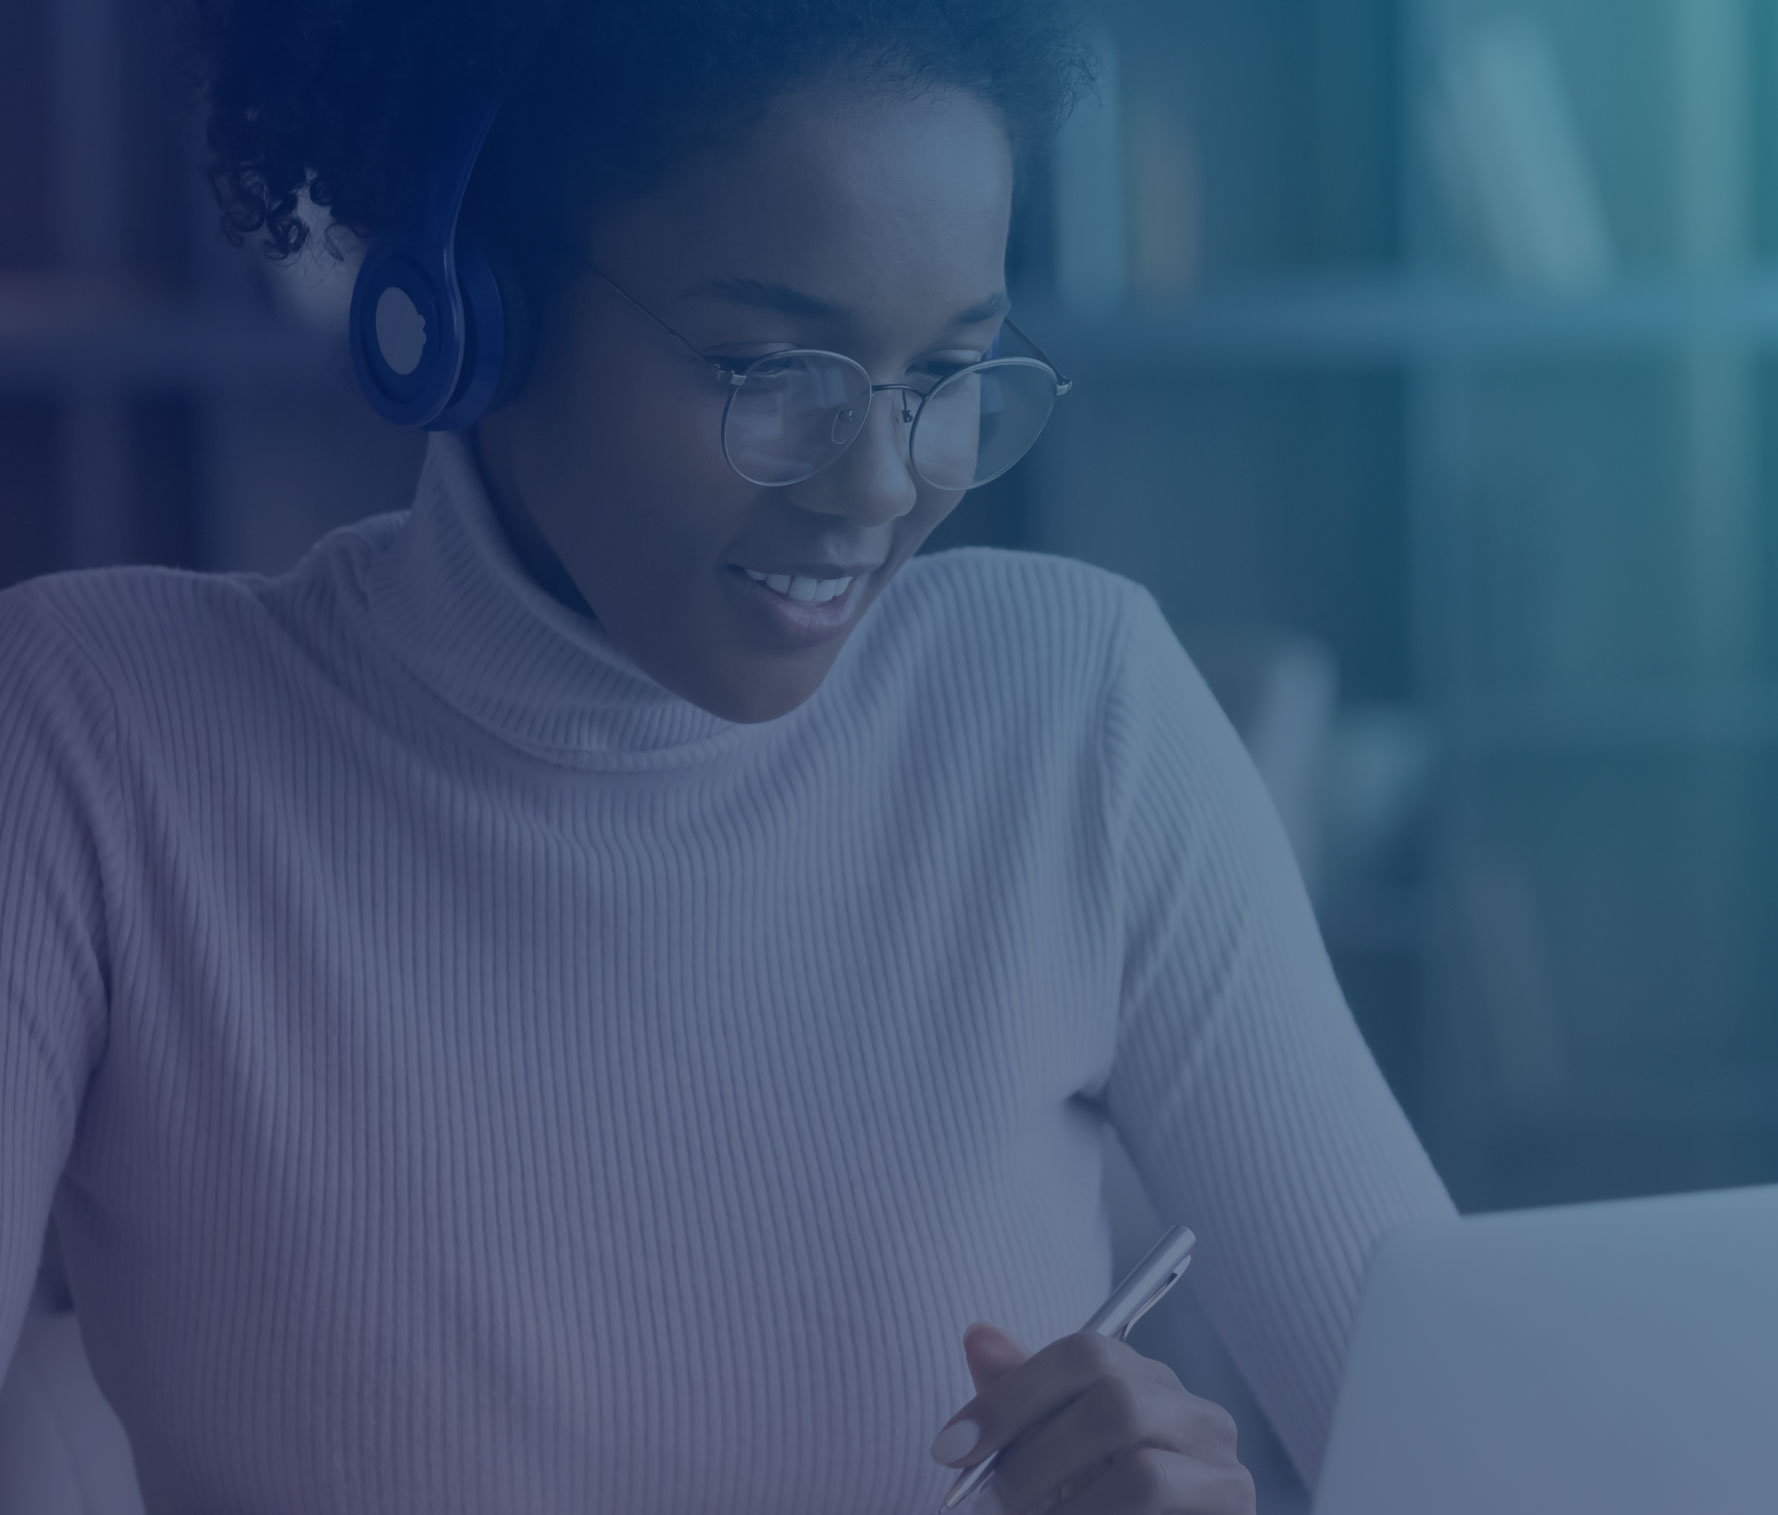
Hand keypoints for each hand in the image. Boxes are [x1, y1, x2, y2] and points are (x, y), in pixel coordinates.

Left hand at [929, 1321, 1256, 1514]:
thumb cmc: (1093, 1505)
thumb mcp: (1047, 1455)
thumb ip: (1017, 1402)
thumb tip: (977, 1335)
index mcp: (1143, 1379)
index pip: (1083, 1353)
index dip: (1009, 1398)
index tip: (949, 1450)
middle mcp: (1192, 1410)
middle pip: (1113, 1401)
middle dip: (1035, 1459)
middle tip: (986, 1505)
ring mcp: (1223, 1463)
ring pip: (1140, 1470)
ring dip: (1067, 1507)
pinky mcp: (1236, 1509)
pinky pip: (1156, 1509)